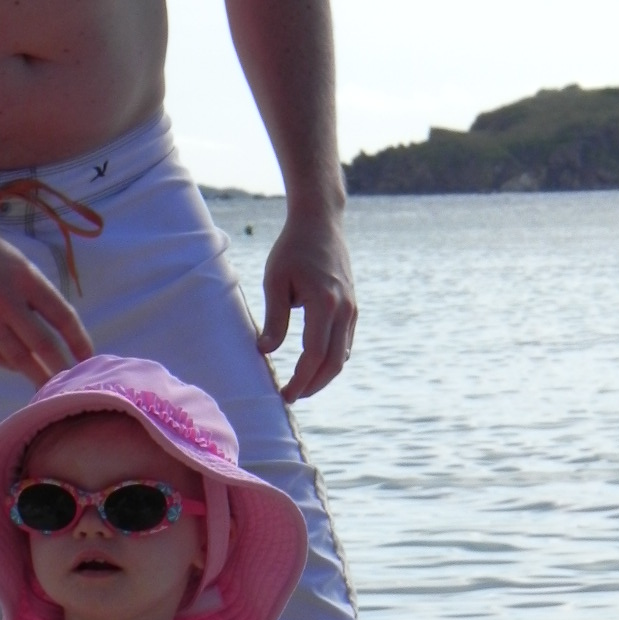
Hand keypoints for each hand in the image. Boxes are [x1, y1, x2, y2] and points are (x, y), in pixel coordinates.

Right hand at [0, 194, 93, 385]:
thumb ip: (30, 289)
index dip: (78, 340)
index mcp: (24, 276)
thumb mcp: (11, 258)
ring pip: (17, 357)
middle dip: (61, 368)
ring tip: (48, 387)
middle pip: (43, 344)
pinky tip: (17, 366)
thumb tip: (50, 323)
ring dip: (35, 374)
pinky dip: (8, 363)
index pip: (62, 315)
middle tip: (73, 385)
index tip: (87, 356)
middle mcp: (6, 298)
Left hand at [257, 204, 356, 402]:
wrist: (321, 222)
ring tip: (300, 387)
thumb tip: (266, 351)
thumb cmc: (292, 249)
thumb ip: (273, 318)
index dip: (300, 380)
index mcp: (324, 303)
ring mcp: (352, 309)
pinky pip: (345, 344)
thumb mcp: (275, 281)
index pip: (314, 354)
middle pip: (333, 363)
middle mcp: (344, 309)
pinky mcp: (352, 308)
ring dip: (322, 377)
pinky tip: (313, 368)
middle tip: (291, 397)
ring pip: (342, 357)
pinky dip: (330, 361)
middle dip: (312, 385)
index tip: (284, 395)